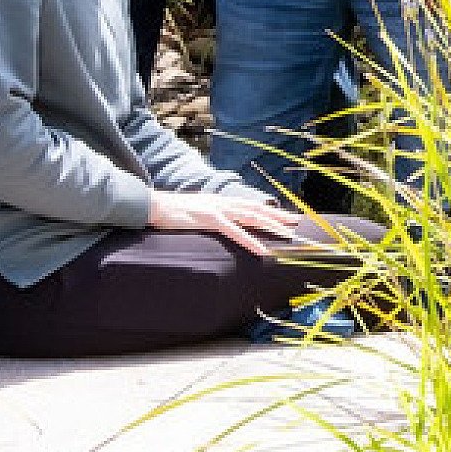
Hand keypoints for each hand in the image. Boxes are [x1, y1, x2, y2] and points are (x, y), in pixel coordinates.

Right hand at [147, 188, 300, 257]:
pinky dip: (250, 241)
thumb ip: (211, 217)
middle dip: (278, 216)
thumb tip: (222, 225)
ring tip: (287, 235)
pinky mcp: (208, 219)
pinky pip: (234, 232)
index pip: (251, 205)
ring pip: (251, 217)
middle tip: (297, 222)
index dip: (270, 210)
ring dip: (271, 227)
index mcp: (221, 202)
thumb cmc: (173, 212)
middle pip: (257, 209)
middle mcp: (223, 202)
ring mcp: (217, 209)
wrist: (153, 206)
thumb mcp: (197, 213)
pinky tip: (262, 250)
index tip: (287, 216)